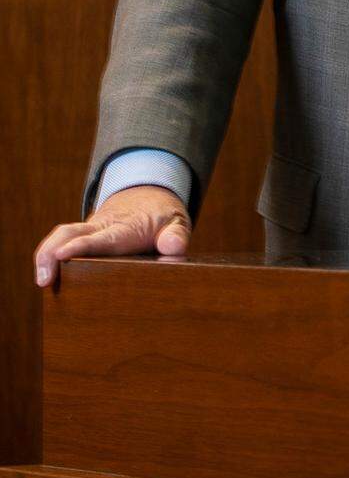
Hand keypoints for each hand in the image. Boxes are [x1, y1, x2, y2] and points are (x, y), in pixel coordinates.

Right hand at [35, 186, 190, 286]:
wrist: (149, 195)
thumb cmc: (163, 215)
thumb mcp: (177, 222)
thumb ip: (177, 235)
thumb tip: (173, 248)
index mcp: (126, 227)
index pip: (103, 238)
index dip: (82, 246)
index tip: (63, 255)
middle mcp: (102, 226)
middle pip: (71, 232)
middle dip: (52, 251)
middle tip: (43, 280)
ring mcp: (90, 229)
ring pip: (62, 235)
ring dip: (46, 255)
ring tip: (42, 282)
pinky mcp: (84, 235)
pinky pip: (63, 241)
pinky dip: (49, 255)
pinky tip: (46, 277)